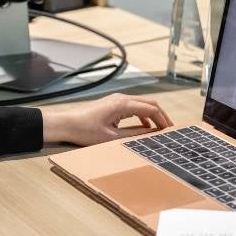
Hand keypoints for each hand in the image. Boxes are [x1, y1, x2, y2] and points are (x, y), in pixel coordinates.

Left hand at [41, 93, 172, 145]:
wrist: (65, 124)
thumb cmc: (84, 130)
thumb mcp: (111, 137)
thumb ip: (133, 135)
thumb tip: (150, 135)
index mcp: (123, 104)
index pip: (151, 109)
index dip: (163, 120)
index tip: (170, 131)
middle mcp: (121, 98)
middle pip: (150, 103)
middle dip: (161, 116)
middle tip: (169, 129)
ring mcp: (116, 100)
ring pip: (142, 104)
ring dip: (152, 116)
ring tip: (159, 130)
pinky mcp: (112, 104)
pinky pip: (133, 107)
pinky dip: (142, 115)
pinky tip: (144, 128)